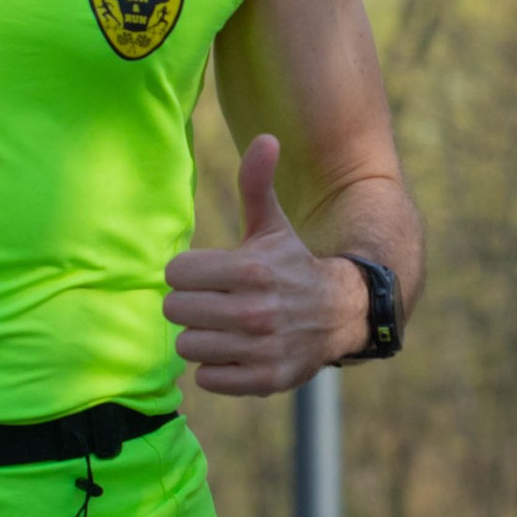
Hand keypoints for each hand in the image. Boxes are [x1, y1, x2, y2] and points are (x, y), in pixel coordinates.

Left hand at [164, 135, 367, 395]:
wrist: (341, 312)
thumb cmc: (292, 265)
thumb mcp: (273, 225)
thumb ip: (257, 183)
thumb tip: (267, 137)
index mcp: (250, 268)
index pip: (175, 274)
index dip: (187, 274)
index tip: (206, 275)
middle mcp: (255, 310)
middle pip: (176, 311)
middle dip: (191, 305)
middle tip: (213, 301)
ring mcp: (261, 348)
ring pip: (188, 346)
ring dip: (202, 337)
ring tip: (225, 327)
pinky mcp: (265, 379)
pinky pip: (207, 378)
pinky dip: (216, 368)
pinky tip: (236, 351)